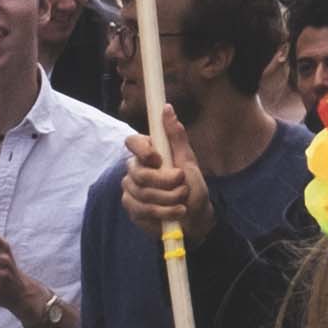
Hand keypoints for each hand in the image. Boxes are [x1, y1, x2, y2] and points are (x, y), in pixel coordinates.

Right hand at [121, 110, 211, 243]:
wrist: (196, 219)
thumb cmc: (193, 188)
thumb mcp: (188, 161)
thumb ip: (176, 136)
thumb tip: (167, 108)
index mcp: (148, 152)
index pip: (132, 142)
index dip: (142, 150)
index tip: (158, 159)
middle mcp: (135, 169)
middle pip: (138, 171)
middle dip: (165, 182)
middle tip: (182, 185)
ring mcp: (131, 189)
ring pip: (142, 192)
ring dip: (168, 198)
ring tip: (182, 201)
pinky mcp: (132, 209)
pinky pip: (141, 208)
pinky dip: (163, 212)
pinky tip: (175, 212)